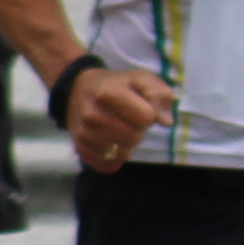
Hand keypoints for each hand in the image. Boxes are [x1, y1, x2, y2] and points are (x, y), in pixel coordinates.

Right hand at [62, 59, 178, 171]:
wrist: (77, 90)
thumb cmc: (116, 84)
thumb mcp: (141, 79)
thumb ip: (160, 95)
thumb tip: (167, 122)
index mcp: (108, 94)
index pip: (146, 117)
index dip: (149, 113)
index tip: (140, 107)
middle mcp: (92, 115)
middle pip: (134, 138)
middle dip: (138, 130)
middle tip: (129, 120)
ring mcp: (84, 134)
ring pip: (122, 154)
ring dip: (126, 145)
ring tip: (120, 130)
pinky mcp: (80, 150)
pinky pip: (108, 165)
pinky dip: (114, 159)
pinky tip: (112, 144)